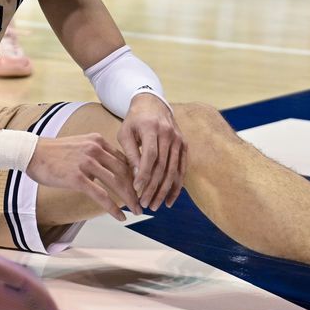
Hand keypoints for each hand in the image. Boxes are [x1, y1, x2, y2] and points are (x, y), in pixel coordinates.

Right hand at [27, 133, 141, 220]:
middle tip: (143, 201)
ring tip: (136, 210)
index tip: (141, 187)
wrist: (31, 152)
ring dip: (129, 199)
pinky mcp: (77, 178)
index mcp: (98, 141)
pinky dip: (113, 208)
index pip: (123, 159)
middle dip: (137, 188)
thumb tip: (110, 169)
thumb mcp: (80, 144)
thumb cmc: (53, 152)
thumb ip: (96, 153)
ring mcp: (87, 163)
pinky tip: (120, 216)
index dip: (135, 175)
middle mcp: (95, 149)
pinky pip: (101, 195)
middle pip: (124, 171)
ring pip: (117, 183)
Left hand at [117, 94, 186, 210]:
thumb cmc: (134, 121)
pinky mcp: (184, 146)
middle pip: (162, 166)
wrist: (153, 104)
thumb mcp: (125, 132)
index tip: (136, 190)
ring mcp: (179, 140)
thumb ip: (130, 153)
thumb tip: (135, 177)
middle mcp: (169, 134)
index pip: (150, 156)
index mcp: (152, 129)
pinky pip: (182, 169)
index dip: (144, 174)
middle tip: (144, 203)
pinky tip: (169, 200)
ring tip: (155, 205)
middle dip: (153, 187)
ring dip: (164, 191)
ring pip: (173, 170)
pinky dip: (176, 186)